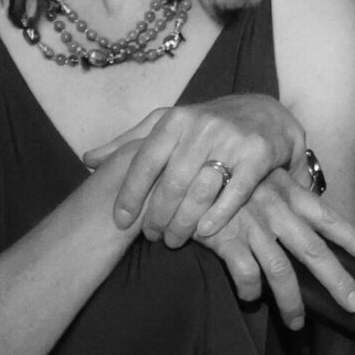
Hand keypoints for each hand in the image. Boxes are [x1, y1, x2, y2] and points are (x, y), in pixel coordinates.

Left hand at [81, 95, 303, 245]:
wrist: (267, 114)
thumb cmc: (210, 125)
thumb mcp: (169, 125)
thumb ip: (130, 143)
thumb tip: (87, 160)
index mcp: (176, 118)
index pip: (145, 160)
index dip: (130, 194)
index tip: (119, 221)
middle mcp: (202, 126)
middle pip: (171, 182)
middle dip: (157, 215)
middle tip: (150, 237)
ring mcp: (232, 139)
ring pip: (199, 191)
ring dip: (183, 223)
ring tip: (174, 240)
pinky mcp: (259, 154)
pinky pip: (234, 193)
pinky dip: (217, 216)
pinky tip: (204, 233)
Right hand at [193, 171, 354, 328]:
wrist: (182, 171)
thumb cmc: (223, 175)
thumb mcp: (259, 175)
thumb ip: (283, 190)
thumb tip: (307, 204)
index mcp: (287, 193)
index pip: (327, 216)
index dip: (352, 236)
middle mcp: (275, 210)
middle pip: (314, 251)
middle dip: (338, 281)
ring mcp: (251, 226)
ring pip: (282, 273)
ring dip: (293, 303)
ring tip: (297, 324)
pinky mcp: (225, 240)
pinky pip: (246, 275)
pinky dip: (252, 292)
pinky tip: (252, 298)